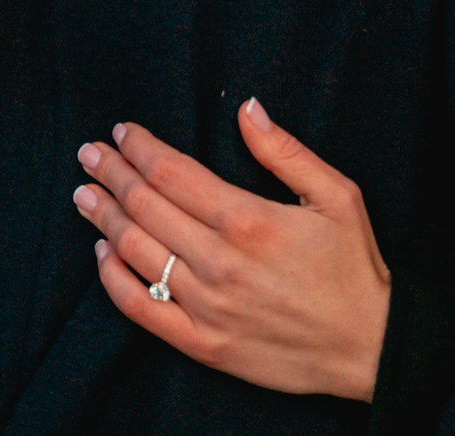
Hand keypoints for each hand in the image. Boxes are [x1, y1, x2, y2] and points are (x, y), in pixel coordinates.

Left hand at [72, 97, 390, 401]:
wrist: (370, 347)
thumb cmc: (355, 268)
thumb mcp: (337, 196)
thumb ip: (285, 151)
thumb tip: (247, 108)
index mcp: (249, 220)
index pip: (171, 172)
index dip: (139, 148)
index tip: (121, 132)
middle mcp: (219, 261)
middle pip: (144, 206)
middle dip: (111, 174)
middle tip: (89, 155)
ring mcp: (206, 305)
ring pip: (135, 251)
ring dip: (104, 217)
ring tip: (85, 194)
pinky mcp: (202, 343)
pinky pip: (140, 308)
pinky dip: (113, 278)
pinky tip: (103, 253)